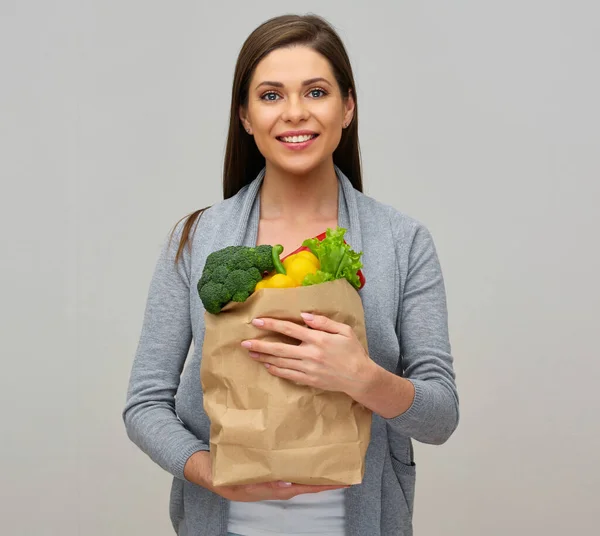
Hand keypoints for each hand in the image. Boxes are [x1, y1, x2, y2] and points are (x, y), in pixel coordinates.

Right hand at [184, 450, 347, 501]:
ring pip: (296, 474)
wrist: (201, 466)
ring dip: (312, 469)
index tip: (337, 483)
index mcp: (265, 489)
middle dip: (321, 479)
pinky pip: (285, 465)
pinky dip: (297, 461)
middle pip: (302, 482)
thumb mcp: (232, 480)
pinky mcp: (264, 467)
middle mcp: (270, 484)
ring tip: (330, 458)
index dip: (317, 487)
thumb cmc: (216, 473)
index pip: (297, 489)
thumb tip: (285, 483)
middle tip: (342, 471)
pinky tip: (305, 452)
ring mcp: (268, 476)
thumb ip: (256, 483)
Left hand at [241, 312, 375, 396]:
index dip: (272, 325)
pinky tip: (267, 366)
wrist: (360, 378)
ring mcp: (308, 369)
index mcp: (318, 339)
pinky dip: (276, 371)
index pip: (289, 329)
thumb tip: (304, 315)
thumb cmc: (353, 351)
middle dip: (260, 345)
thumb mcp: (344, 330)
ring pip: (281, 363)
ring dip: (264, 358)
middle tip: (244, 343)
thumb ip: (323, 322)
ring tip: (250, 353)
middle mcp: (310, 354)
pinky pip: (288, 375)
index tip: (257, 322)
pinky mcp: (309, 380)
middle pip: (279, 349)